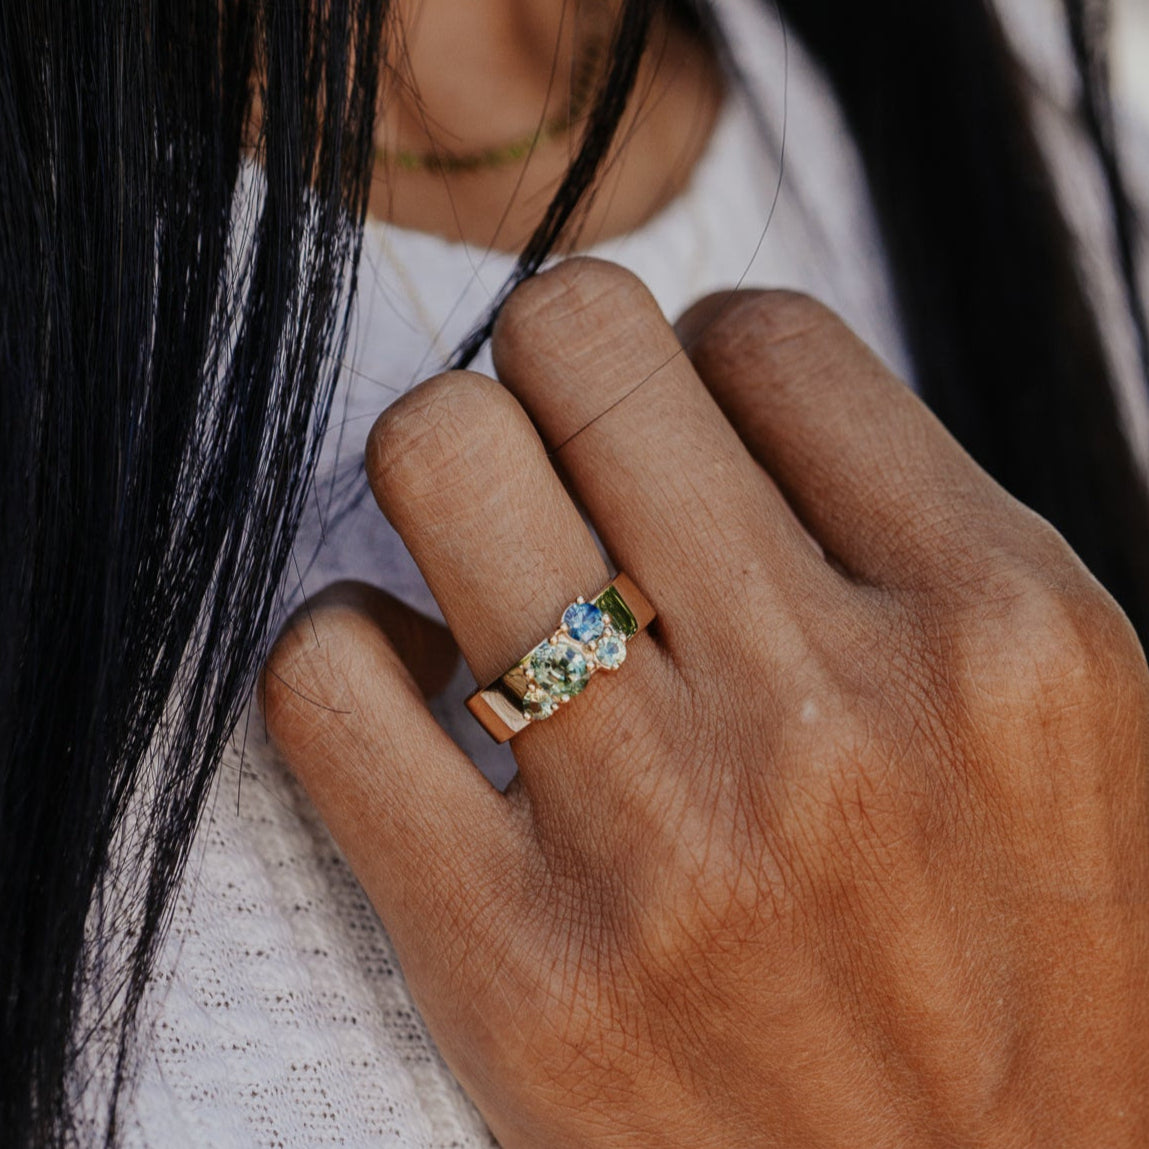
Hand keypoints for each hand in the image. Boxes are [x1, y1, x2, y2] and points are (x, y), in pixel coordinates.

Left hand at [262, 259, 1148, 1145]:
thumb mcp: (1052, 712)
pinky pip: (325, 678)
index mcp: (999, 627)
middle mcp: (830, 712)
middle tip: (565, 445)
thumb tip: (704, 373)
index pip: (762, 334)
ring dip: (442, 467)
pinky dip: (341, 646)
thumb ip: (896, 524)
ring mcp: (662, 837)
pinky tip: (409, 684)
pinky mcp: (512, 965)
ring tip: (485, 548)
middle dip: (553, 362)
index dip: (703, 356)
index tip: (689, 428)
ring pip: (436, 457)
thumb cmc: (1023, 955)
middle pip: (579, 345)